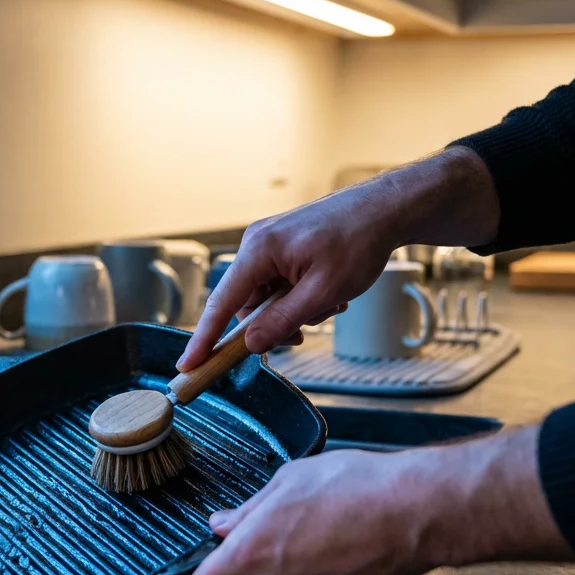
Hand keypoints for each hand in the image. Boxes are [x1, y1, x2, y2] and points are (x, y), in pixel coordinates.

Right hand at [177, 146, 500, 370]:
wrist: (386, 209)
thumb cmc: (359, 241)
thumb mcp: (323, 292)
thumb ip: (283, 319)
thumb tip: (252, 342)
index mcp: (260, 250)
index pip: (222, 303)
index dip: (204, 339)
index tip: (189, 365)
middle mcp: (258, 243)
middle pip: (247, 304)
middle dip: (274, 324)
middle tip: (303, 334)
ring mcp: (271, 243)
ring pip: (267, 297)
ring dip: (294, 311)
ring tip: (330, 304)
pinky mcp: (285, 246)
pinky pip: (280, 284)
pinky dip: (301, 297)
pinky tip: (330, 293)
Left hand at [189, 425, 574, 574]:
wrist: (417, 511)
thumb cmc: (357, 487)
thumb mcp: (292, 479)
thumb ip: (250, 508)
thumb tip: (224, 524)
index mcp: (255, 551)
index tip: (216, 565)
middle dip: (273, 549)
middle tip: (300, 513)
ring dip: (305, 557)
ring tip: (333, 521)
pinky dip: (332, 568)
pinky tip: (352, 538)